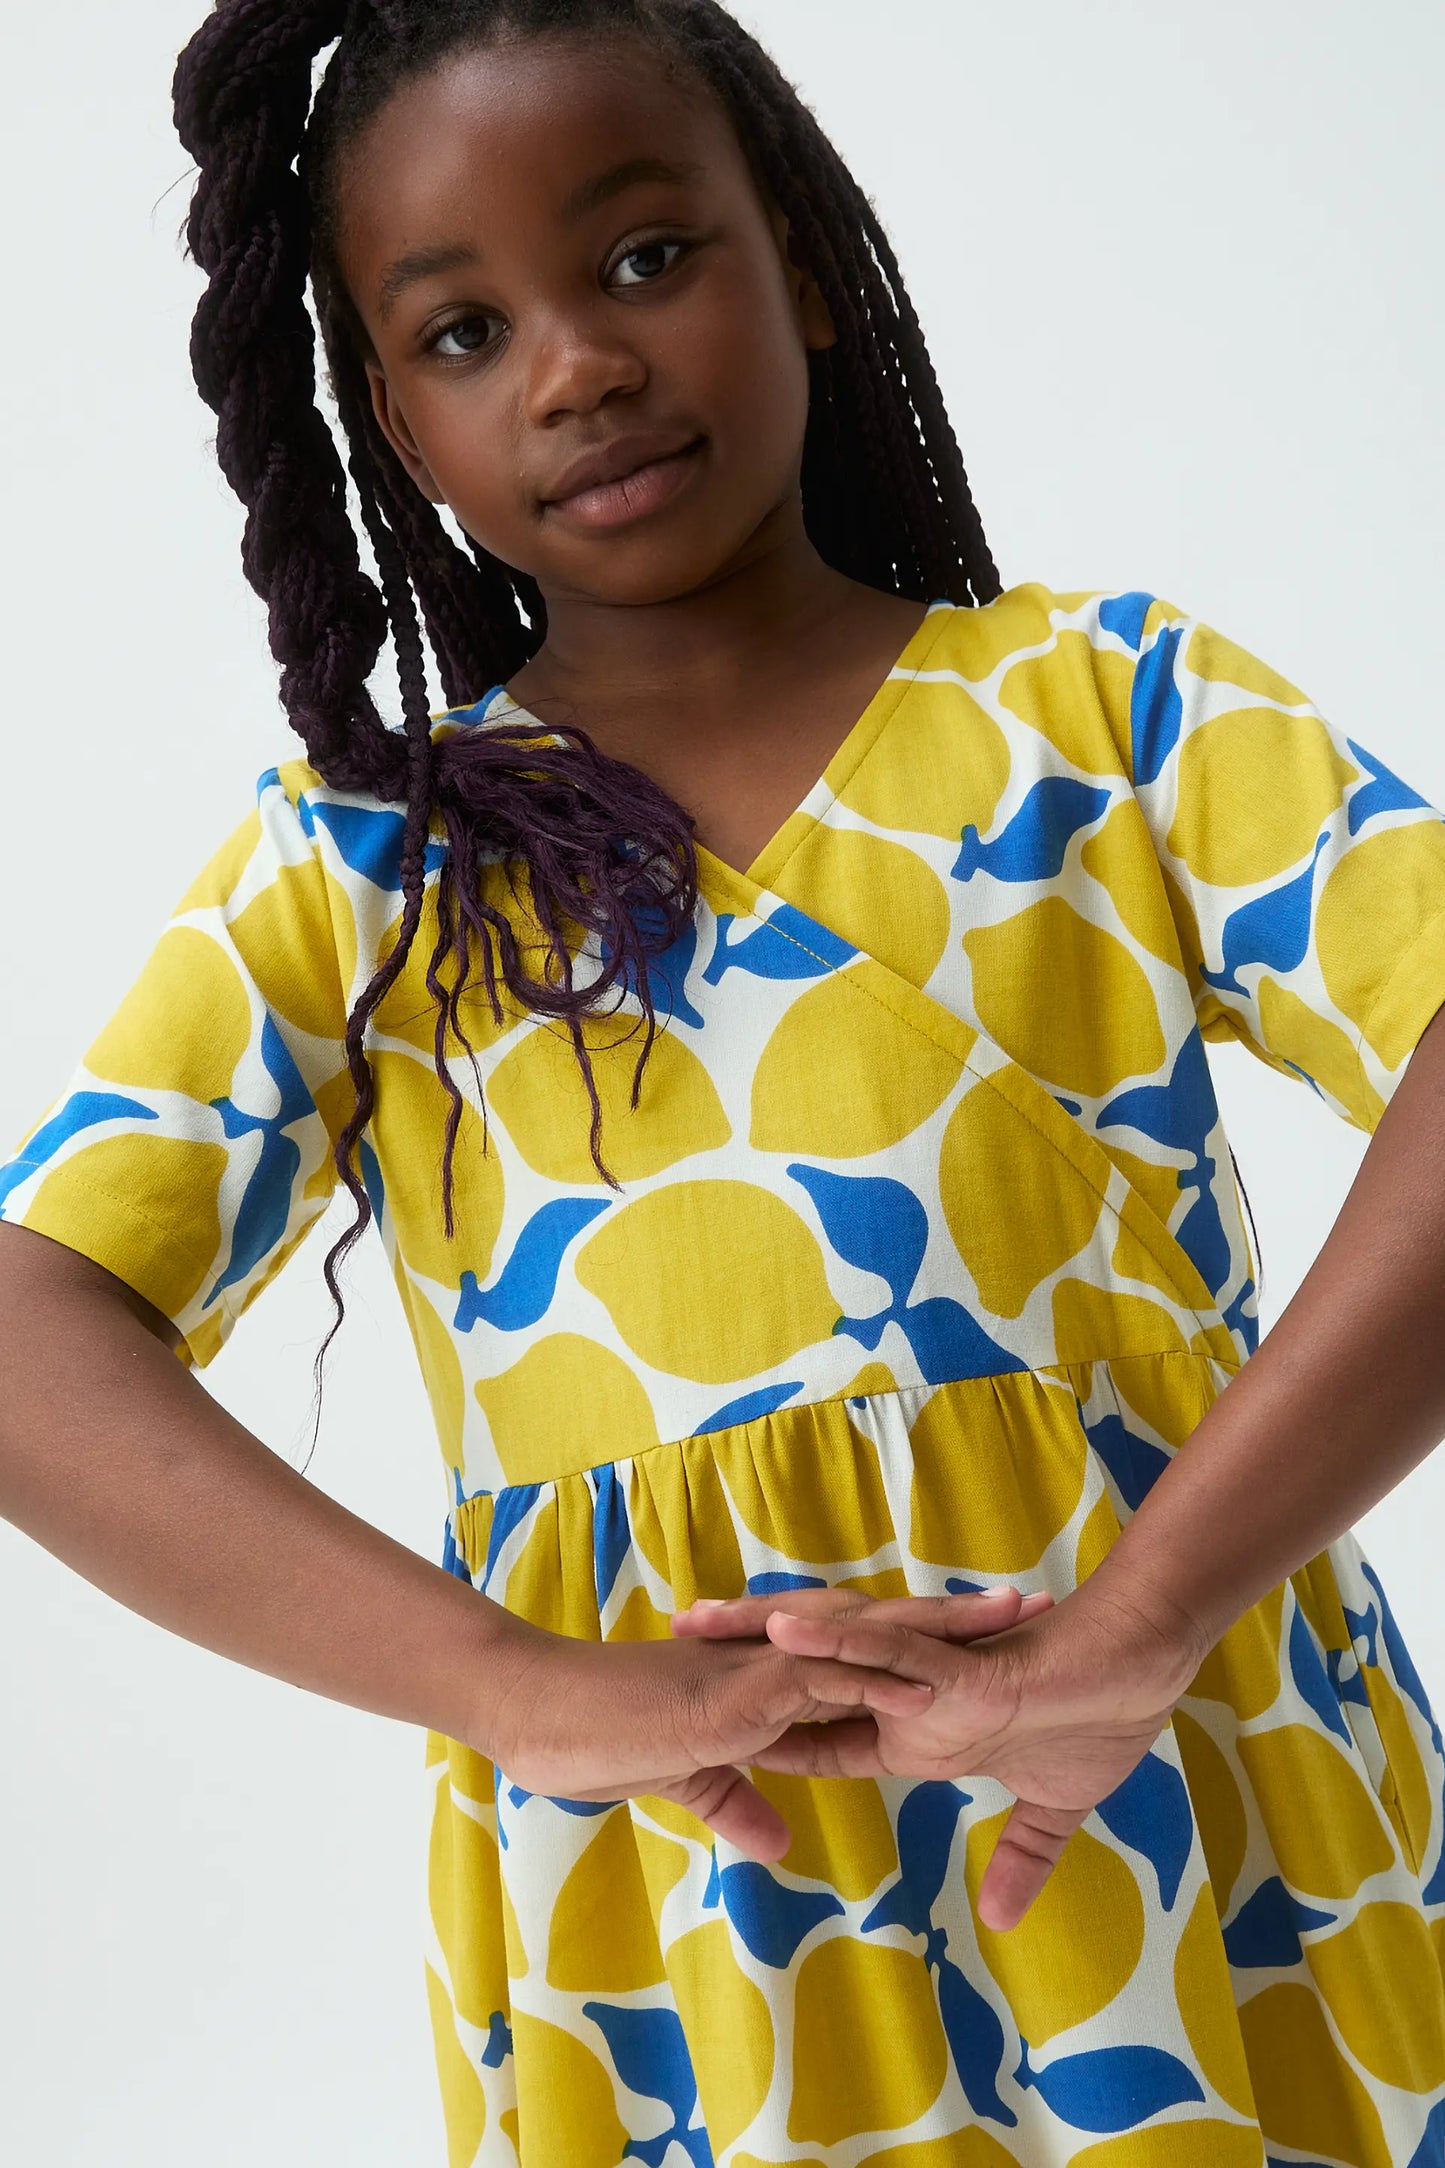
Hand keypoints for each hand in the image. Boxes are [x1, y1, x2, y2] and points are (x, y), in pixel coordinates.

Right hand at [474, 1587, 1040, 1863]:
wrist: (540, 1714)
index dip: (929, 1655)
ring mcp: (761, 1669)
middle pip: (886, 1636)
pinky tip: (930, 1683)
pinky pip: (819, 1679)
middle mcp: (778, 1662)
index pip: (867, 1663)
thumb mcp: (687, 1784)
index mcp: (772, 1683)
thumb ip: (736, 1801)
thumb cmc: (597, 1741)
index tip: (993, 1652)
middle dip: (958, 1627)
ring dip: (937, 1634)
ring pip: (867, 1642)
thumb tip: (779, 1842)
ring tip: (1007, 1623)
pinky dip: (873, 1678)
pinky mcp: (740, 1689)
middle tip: (1031, 1610)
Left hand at [672, 1581, 1205, 1926]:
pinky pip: (890, 1653)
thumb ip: (1022, 1856)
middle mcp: (912, 1694)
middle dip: (740, 1654)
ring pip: (836, 1650)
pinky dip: (839, 1645)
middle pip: (810, 1669)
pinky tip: (787, 1632)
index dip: (766, 1723)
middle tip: (673, 1637)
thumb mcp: (1055, 1806)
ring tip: (701, 1620)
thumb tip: (1003, 1916)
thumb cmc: (1105, 1718)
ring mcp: (933, 1678)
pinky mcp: (963, 1672)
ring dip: (768, 1636)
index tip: (704, 1720)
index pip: (825, 1727)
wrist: (1152, 1669)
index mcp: (920, 1727)